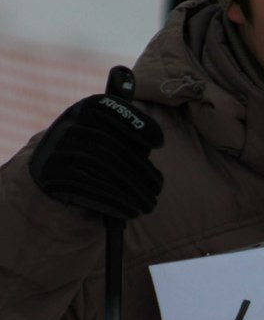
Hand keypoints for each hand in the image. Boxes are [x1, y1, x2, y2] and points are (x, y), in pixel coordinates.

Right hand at [29, 93, 163, 220]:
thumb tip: (155, 141)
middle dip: (142, 173)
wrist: (48, 170)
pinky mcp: (53, 173)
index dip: (139, 124)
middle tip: (157, 189)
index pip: (114, 110)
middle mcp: (69, 124)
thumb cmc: (92, 151)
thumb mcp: (107, 135)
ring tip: (148, 204)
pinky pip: (90, 187)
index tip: (159, 143)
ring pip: (105, 169)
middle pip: (114, 147)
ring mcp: (59, 148)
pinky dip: (116, 202)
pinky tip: (131, 211)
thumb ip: (129, 135)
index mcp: (85, 109)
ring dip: (133, 191)